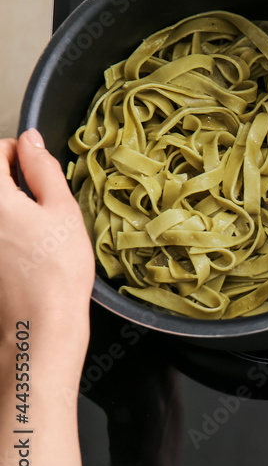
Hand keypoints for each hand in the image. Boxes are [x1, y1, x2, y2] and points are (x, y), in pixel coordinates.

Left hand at [0, 129, 92, 465]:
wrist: (38, 326)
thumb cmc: (59, 271)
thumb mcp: (63, 212)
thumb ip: (43, 169)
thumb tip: (30, 140)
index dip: (17, 153)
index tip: (36, 168)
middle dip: (8, 181)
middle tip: (37, 200)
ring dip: (5, 208)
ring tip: (31, 228)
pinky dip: (3, 232)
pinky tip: (21, 250)